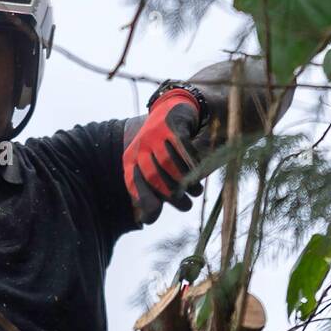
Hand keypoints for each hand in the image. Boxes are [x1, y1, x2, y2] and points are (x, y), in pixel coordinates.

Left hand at [123, 89, 205, 224]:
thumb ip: (150, 195)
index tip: (158, 208)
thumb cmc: (161, 149)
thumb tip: (146, 220)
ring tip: (196, 191)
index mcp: (132, 160)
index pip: (134, 185)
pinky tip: (199, 170)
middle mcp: (141, 147)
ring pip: (171, 165)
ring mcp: (156, 135)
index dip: (146, 201)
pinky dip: (193, 162)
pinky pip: (184, 148)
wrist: (171, 110)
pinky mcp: (173, 124)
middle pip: (155, 177)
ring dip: (186, 181)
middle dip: (172, 195)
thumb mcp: (152, 171)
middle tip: (185, 204)